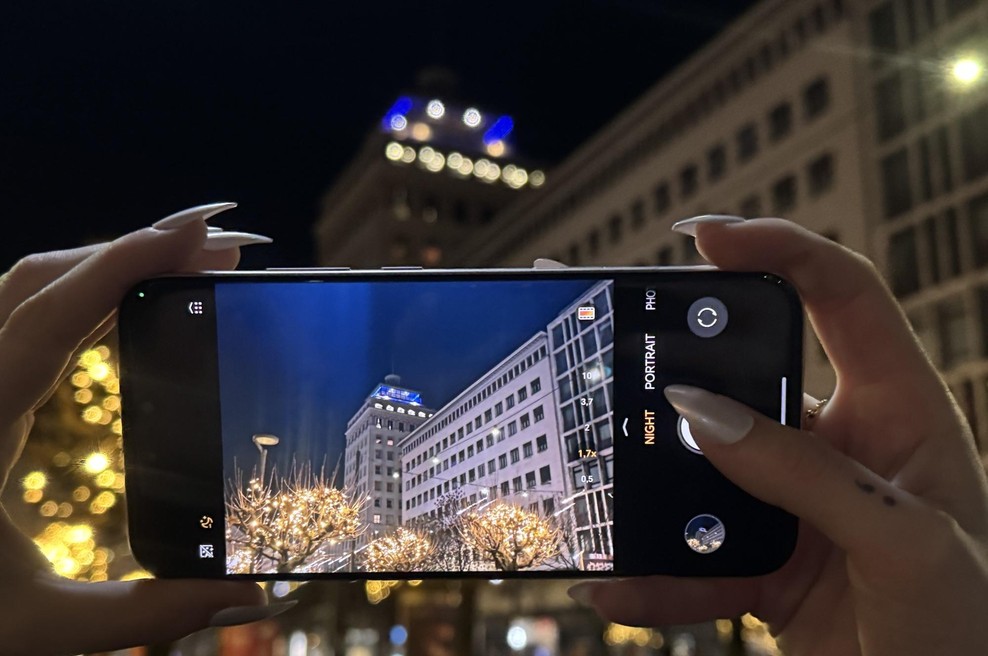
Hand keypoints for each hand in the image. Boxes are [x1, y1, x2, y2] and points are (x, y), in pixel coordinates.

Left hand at [0, 205, 290, 655]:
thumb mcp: (40, 628)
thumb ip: (150, 614)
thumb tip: (254, 596)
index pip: (50, 316)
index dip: (126, 261)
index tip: (202, 232)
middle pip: (41, 280)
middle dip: (135, 248)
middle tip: (224, 246)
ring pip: (30, 289)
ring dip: (112, 264)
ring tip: (195, 262)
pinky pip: (30, 318)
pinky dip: (90, 296)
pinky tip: (138, 303)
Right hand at [568, 217, 987, 655]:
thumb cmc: (973, 628)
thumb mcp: (904, 542)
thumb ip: (804, 475)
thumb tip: (701, 415)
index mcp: (898, 412)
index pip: (843, 297)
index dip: (780, 249)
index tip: (705, 237)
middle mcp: (839, 446)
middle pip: (744, 376)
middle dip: (677, 360)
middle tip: (610, 342)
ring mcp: (794, 504)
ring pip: (702, 469)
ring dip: (648, 480)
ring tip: (598, 479)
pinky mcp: (763, 562)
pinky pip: (692, 553)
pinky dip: (653, 573)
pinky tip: (618, 584)